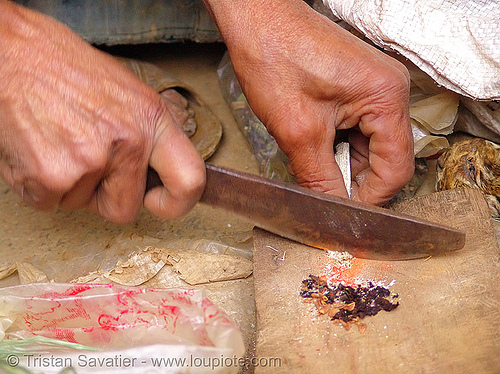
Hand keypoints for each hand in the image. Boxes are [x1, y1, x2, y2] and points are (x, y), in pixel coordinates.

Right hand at [0, 1, 204, 222]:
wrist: (9, 52)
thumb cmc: (64, 66)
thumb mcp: (127, 91)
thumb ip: (148, 133)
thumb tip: (160, 170)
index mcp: (152, 119)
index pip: (189, 181)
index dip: (176, 203)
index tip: (159, 202)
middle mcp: (128, 142)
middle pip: (125, 209)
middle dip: (104, 195)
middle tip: (86, 160)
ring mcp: (90, 161)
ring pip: (82, 205)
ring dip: (70, 184)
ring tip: (58, 141)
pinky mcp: (51, 176)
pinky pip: (49, 203)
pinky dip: (40, 185)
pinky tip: (38, 148)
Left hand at [205, 0, 413, 204]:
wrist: (256, 20)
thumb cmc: (275, 58)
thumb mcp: (298, 131)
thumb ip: (320, 179)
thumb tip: (334, 214)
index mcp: (387, 97)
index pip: (396, 169)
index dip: (370, 198)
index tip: (343, 216)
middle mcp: (389, 92)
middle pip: (384, 159)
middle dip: (351, 180)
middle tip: (320, 190)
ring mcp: (374, 89)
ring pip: (367, 148)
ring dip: (339, 163)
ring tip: (308, 158)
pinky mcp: (356, 90)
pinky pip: (355, 131)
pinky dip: (334, 146)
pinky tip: (311, 144)